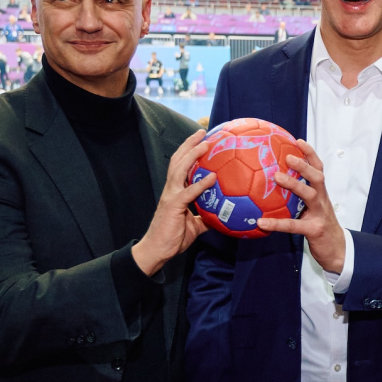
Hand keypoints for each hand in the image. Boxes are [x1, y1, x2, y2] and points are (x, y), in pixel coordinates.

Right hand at [134, 129, 218, 275]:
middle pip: (178, 160)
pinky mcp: (173, 206)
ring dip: (193, 154)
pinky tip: (212, 177)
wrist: (157, 250)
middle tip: (203, 131)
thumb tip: (224, 216)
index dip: (189, 151)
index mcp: (175, 190)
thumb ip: (207, 217)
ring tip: (206, 144)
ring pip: (180, 169)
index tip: (202, 139)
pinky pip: (188, 192)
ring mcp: (171, 195)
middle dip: (190, 144)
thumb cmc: (174, 237)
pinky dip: (200, 183)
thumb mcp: (195, 225)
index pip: (181, 165)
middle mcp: (171, 189)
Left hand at [258, 139, 347, 273]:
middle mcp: (322, 201)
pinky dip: (276, 223)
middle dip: (304, 165)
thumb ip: (299, 199)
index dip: (310, 154)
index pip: (318, 169)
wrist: (338, 251)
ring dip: (294, 184)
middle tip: (288, 156)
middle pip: (317, 177)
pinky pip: (294, 225)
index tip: (298, 141)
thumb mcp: (312, 210)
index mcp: (321, 194)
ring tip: (276, 177)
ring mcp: (320, 215)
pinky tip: (261, 222)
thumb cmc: (320, 228)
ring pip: (310, 195)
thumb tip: (275, 187)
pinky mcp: (314, 230)